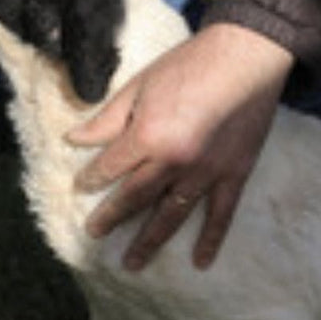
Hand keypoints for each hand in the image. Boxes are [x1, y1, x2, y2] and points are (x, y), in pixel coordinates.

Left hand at [67, 23, 293, 269]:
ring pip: (172, 215)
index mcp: (148, 136)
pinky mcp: (235, 174)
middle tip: (94, 234)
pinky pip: (221, 214)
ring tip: (131, 263)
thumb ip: (108, 117)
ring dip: (150, 241)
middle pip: (135, 198)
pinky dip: (211, 239)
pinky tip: (200, 262)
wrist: (246, 55)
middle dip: (111, 217)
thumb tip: (74, 138)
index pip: (110, 167)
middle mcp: (173, 161)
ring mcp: (206, 172)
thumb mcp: (140, 84)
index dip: (92, 178)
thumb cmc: (189, 64)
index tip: (81, 187)